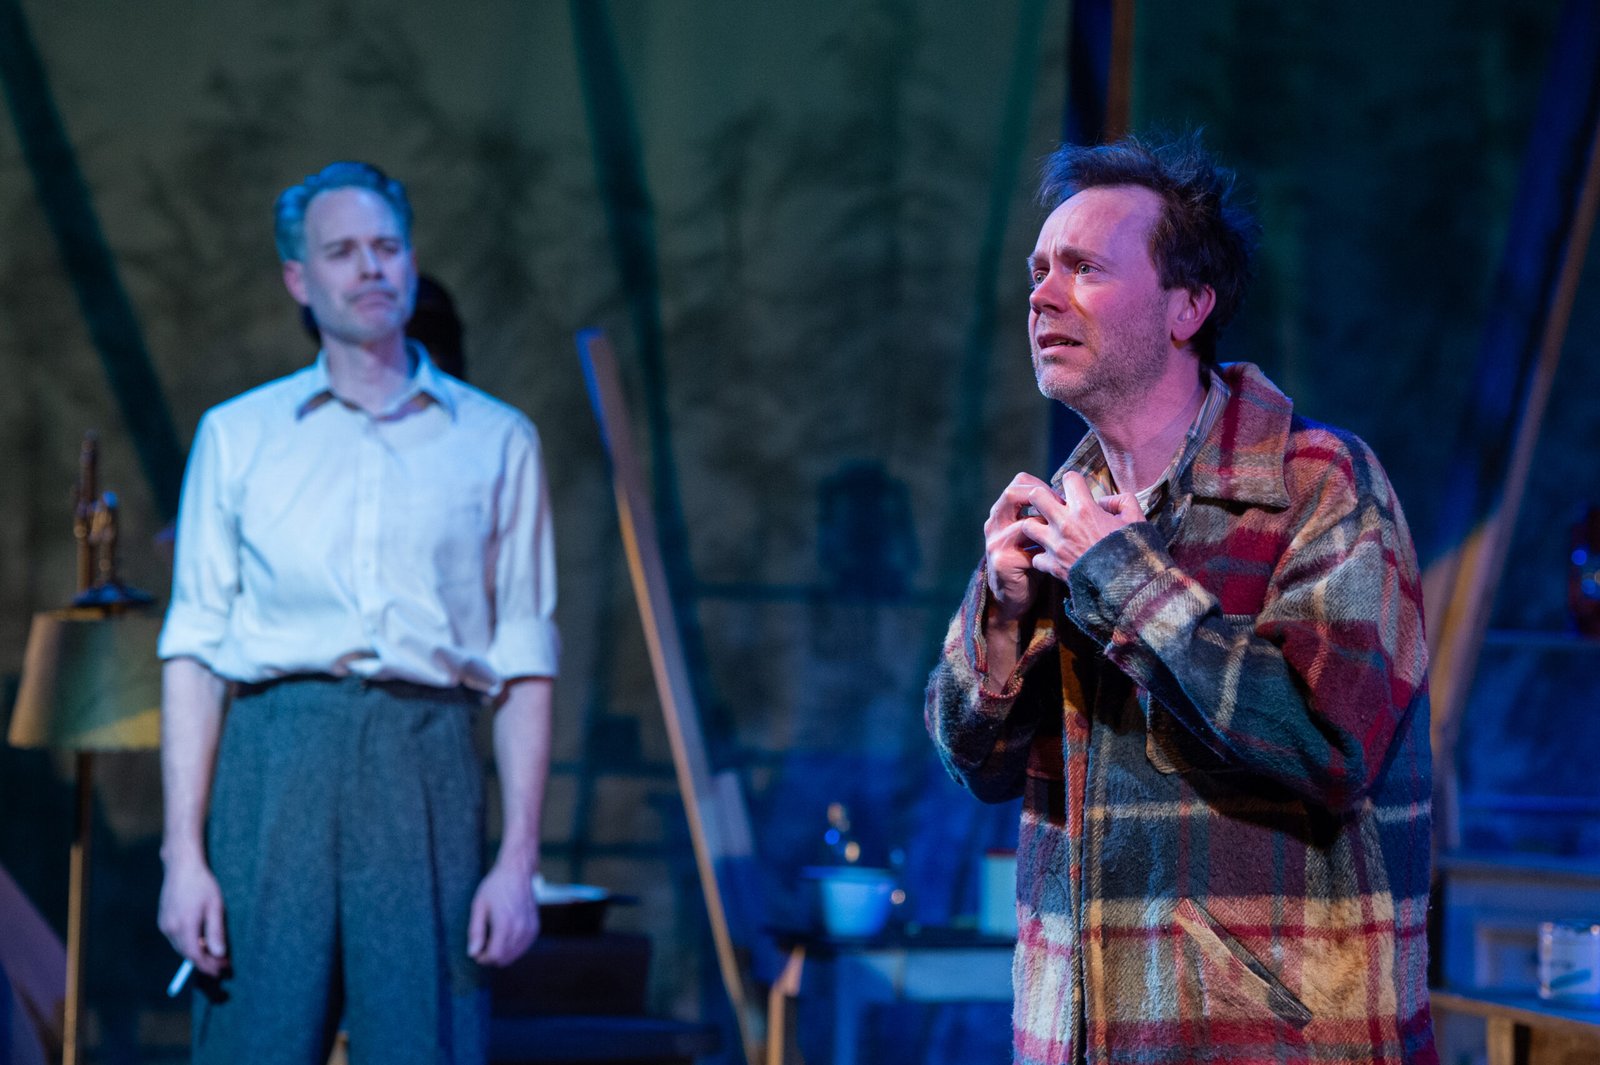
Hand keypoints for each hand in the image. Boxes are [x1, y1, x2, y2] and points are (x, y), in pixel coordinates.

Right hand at [157, 855, 228, 976]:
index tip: (223, 969)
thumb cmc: (202, 884)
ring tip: (215, 954)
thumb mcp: (215, 906)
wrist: (181, 866)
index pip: (196, 956)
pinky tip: (201, 941)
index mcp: (185, 926)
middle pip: (187, 954)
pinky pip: (176, 940)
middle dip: (205, 962)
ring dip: (197, 954)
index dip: (209, 965)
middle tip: (223, 963)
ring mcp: (164, 925)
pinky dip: (189, 944)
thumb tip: (219, 954)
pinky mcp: (163, 921)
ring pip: (181, 948)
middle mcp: (171, 929)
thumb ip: (215, 932)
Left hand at [467, 860, 539, 965]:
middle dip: (491, 956)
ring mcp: (530, 929)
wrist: (517, 872)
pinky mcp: (535, 928)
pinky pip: (522, 948)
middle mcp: (520, 929)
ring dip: (502, 952)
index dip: (482, 958)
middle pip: (504, 959)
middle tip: (483, 942)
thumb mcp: (479, 906)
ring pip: (514, 956)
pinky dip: (512, 947)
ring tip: (494, 936)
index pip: (494, 956)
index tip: (476, 950)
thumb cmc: (495, 887)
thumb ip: (475, 932)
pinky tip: (505, 934)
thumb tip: (473, 953)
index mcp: (505, 924)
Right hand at [983, 472, 1057, 622]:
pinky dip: (1047, 551)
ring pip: (1024, 522)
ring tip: (1064, 533)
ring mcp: (996, 542)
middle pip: (1012, 494)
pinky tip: (1058, 555)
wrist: (1013, 596)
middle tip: (1062, 508)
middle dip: (1041, 498)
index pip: (1018, 483)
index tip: (1061, 495)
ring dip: (1048, 527)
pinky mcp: (1003, 561)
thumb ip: (1041, 515)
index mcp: (1001, 513)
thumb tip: (1070, 497)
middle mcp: (993, 524)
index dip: (1041, 484)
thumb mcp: (1030, 534)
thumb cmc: (1028, 562)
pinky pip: (1030, 550)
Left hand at [1020, 472, 1142, 580]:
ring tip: (1048, 531)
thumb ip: (1122, 501)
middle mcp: (1065, 523)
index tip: (1077, 492)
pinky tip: (1052, 557)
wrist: (1126, 585)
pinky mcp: (1052, 565)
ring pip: (1027, 525)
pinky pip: (1035, 557)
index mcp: (1085, 509)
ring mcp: (1056, 545)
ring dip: (1036, 527)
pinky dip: (1041, 557)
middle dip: (1042, 498)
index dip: (1073, 482)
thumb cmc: (1133, 551)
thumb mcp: (1136, 518)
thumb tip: (1104, 501)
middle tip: (1053, 507)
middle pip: (1036, 496)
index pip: (1068, 478)